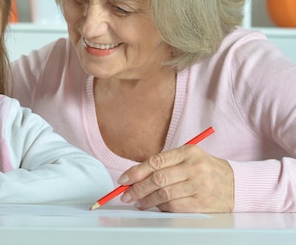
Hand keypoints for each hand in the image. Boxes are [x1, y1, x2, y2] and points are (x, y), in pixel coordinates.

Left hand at [118, 144, 233, 212]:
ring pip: (164, 194)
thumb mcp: (188, 158)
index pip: (155, 162)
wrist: (237, 184)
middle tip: (126, 195)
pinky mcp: (202, 202)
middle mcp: (194, 167)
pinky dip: (161, 207)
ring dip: (146, 200)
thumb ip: (164, 164)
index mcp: (188, 152)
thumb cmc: (206, 169)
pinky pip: (175, 206)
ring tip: (138, 202)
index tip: (123, 180)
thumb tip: (134, 176)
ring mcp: (199, 186)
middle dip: (137, 188)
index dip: (135, 172)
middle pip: (158, 179)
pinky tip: (155, 206)